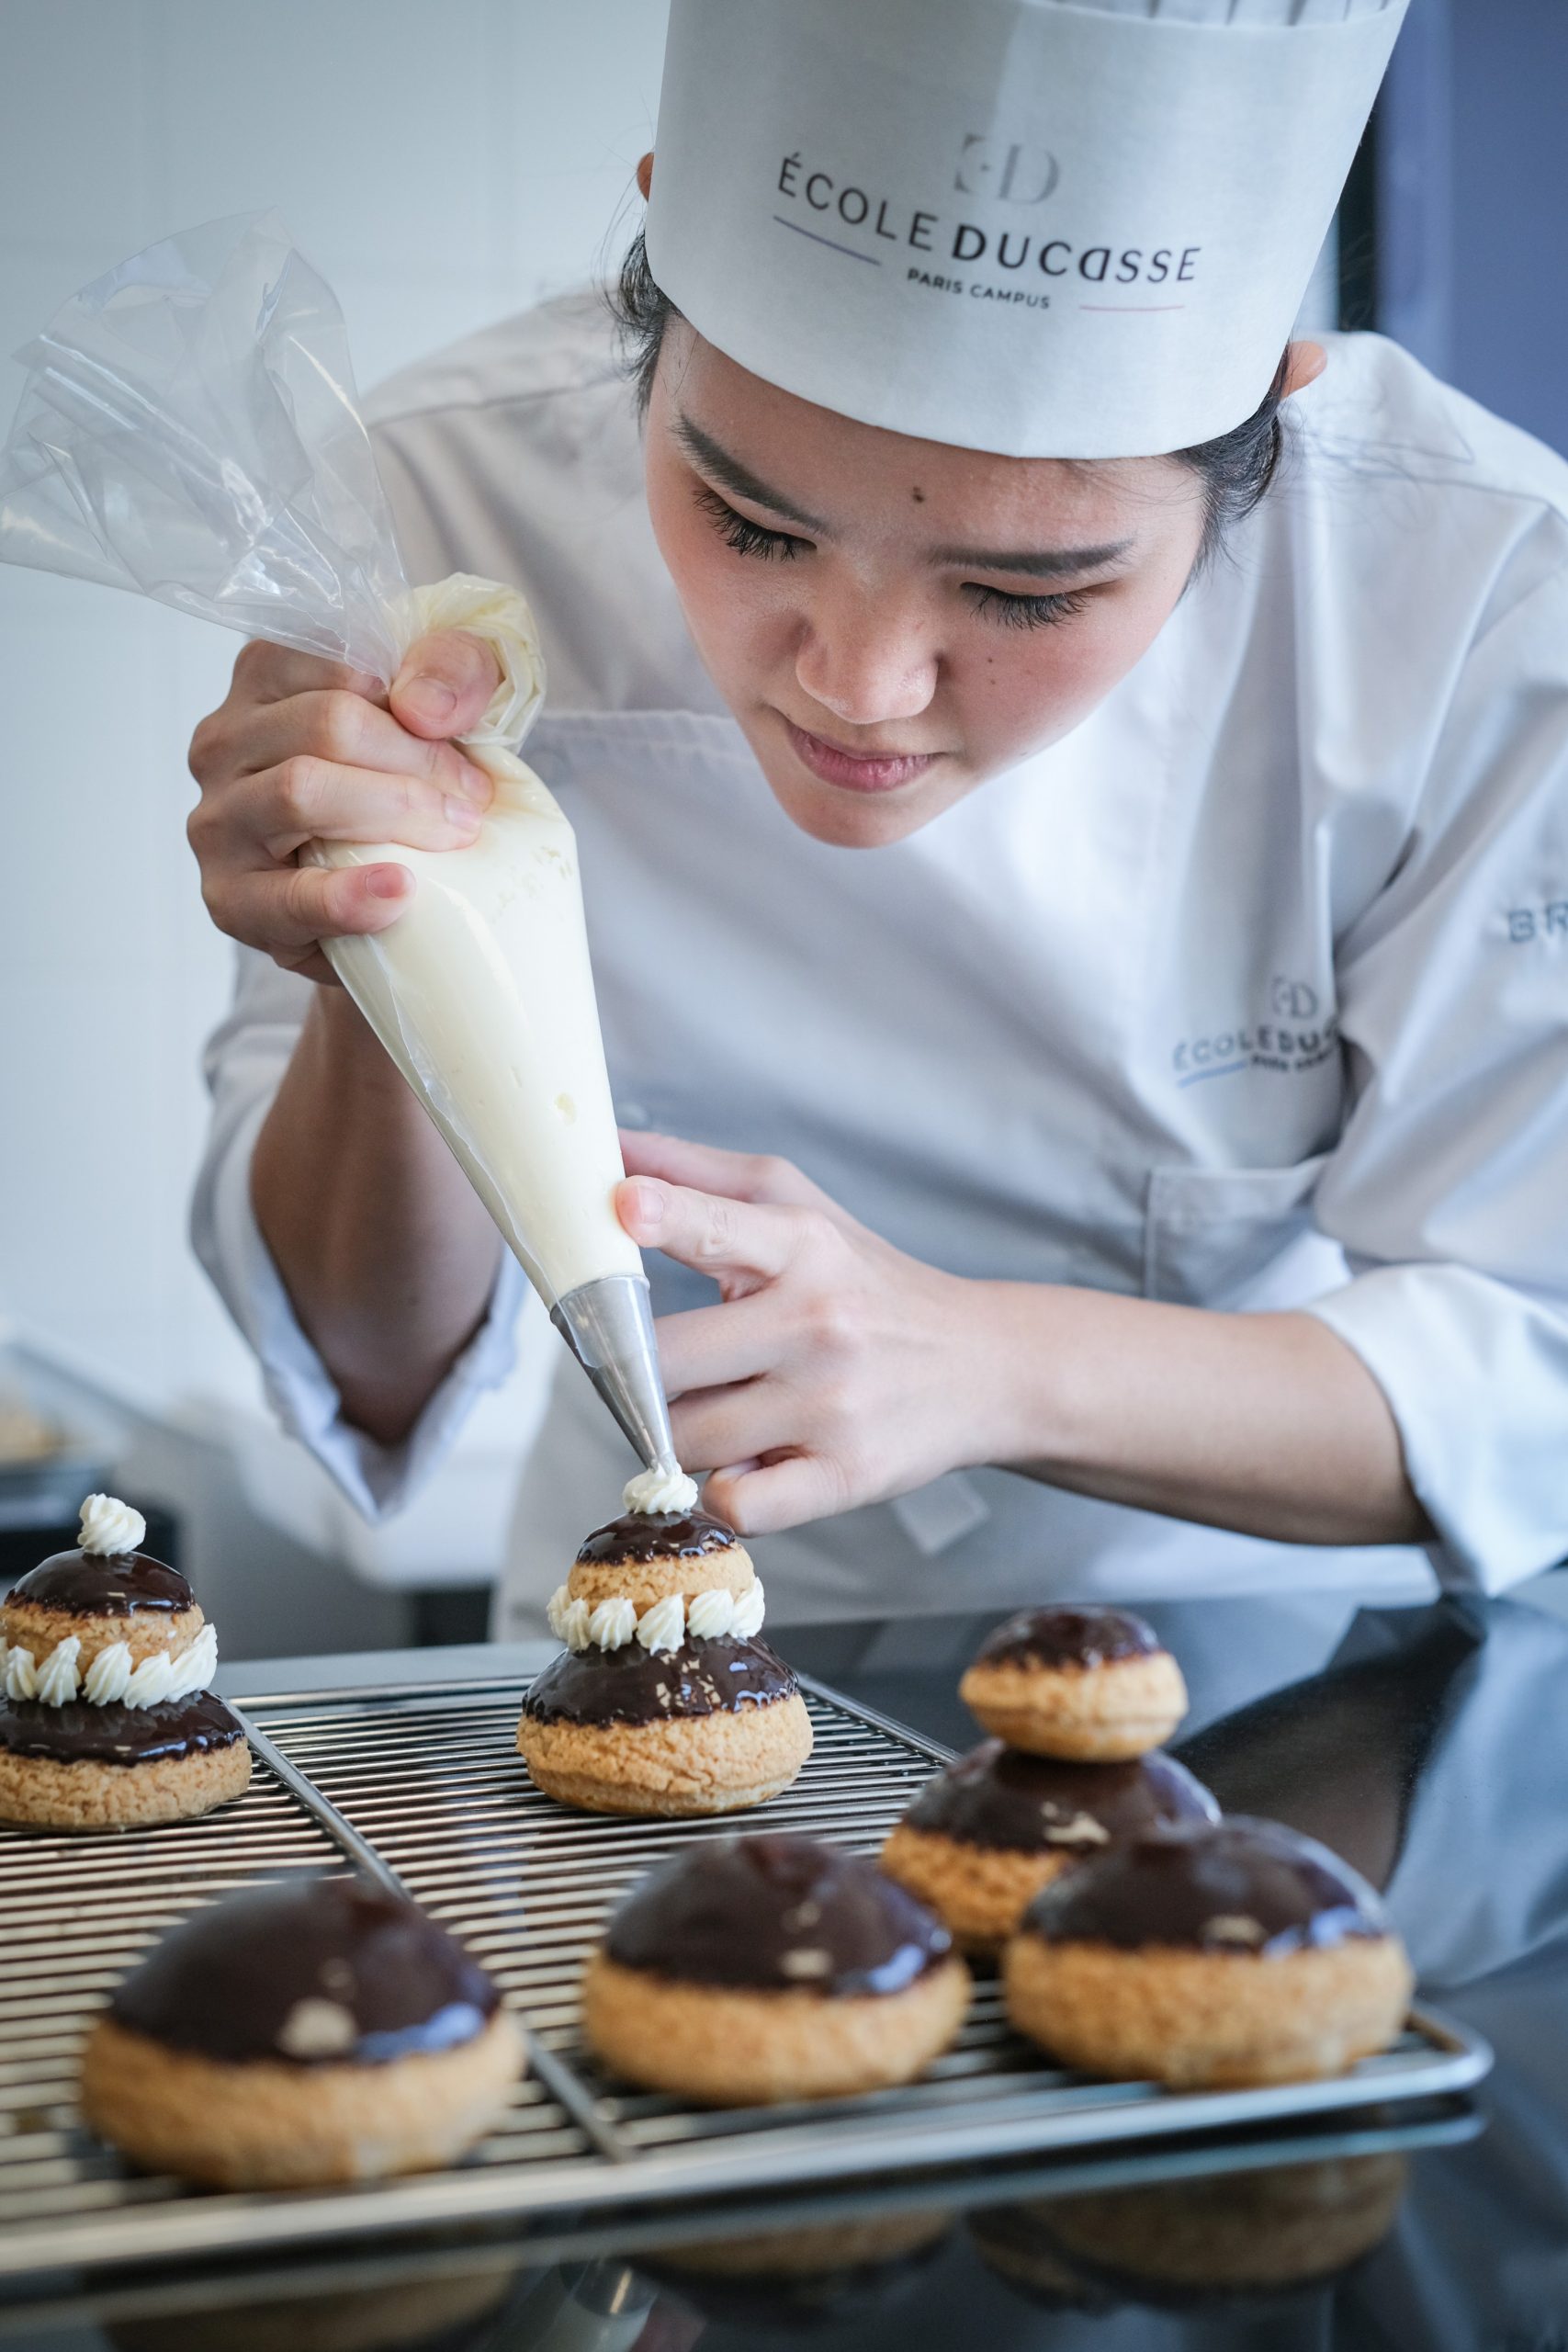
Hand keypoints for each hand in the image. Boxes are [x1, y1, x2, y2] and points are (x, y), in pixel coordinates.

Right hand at [186, 629, 502, 982]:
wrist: (392, 903)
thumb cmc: (406, 790)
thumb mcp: (448, 707)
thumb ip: (454, 669)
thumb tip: (425, 704)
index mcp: (266, 679)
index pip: (334, 662)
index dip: (411, 699)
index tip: (462, 736)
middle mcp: (225, 740)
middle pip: (326, 724)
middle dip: (415, 761)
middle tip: (472, 798)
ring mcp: (218, 819)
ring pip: (301, 791)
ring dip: (394, 814)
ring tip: (453, 835)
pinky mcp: (230, 898)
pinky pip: (287, 894)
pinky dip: (347, 895)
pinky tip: (396, 891)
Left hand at [616, 1134, 1002, 1533]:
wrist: (983, 1366)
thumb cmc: (867, 1283)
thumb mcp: (799, 1207)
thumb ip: (694, 1174)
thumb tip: (604, 1147)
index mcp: (802, 1245)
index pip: (718, 1227)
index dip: (663, 1216)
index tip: (624, 1206)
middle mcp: (818, 1322)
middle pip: (665, 1361)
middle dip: (638, 1370)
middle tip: (655, 1365)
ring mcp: (832, 1404)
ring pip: (686, 1438)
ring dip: (678, 1432)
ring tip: (716, 1408)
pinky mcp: (845, 1475)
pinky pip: (738, 1504)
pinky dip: (723, 1493)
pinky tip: (744, 1464)